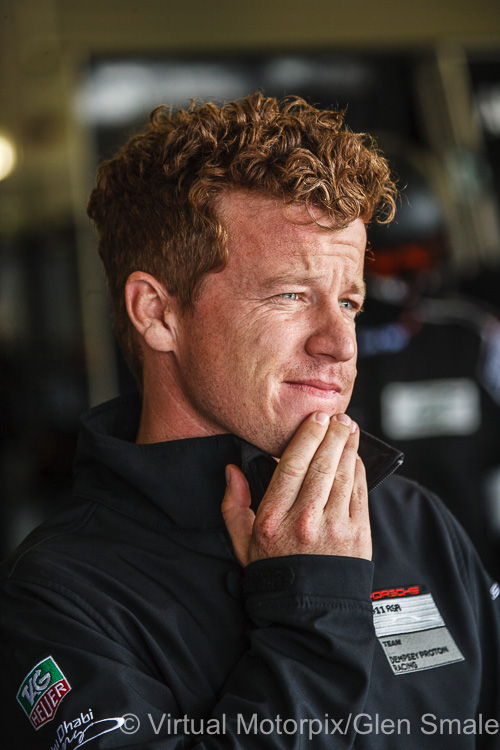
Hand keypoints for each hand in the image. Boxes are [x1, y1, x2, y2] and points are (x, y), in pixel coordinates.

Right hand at [222, 412, 370, 566]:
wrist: (308, 612)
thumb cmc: (275, 572)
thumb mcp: (242, 542)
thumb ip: (233, 504)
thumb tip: (232, 470)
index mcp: (273, 520)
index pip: (291, 467)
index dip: (306, 438)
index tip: (315, 419)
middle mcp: (304, 522)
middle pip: (321, 466)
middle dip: (331, 435)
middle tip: (337, 416)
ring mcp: (334, 529)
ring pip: (343, 475)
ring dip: (348, 446)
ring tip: (349, 428)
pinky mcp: (358, 536)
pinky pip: (359, 493)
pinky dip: (358, 470)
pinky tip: (355, 456)